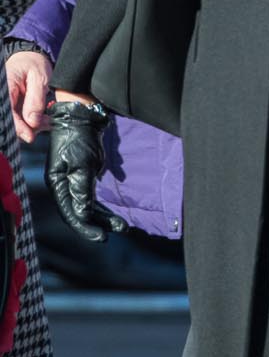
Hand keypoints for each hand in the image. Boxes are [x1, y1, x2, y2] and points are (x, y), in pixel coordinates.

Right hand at [7, 49, 51, 143]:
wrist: (30, 58)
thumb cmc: (34, 64)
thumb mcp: (40, 78)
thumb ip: (36, 100)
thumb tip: (32, 122)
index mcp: (4, 87)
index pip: (7, 112)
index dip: (18, 127)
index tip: (30, 136)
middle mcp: (1, 97)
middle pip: (8, 121)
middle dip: (26, 128)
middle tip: (44, 126)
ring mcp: (4, 103)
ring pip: (12, 122)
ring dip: (29, 126)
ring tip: (46, 121)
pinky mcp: (8, 107)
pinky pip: (15, 119)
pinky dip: (28, 122)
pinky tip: (41, 120)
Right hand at [46, 98, 126, 241]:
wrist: (82, 120)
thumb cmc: (78, 139)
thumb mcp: (82, 164)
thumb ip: (82, 189)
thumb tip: (84, 214)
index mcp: (58, 185)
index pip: (71, 213)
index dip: (86, 227)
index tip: (102, 237)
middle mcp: (64, 187)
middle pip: (80, 212)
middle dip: (98, 224)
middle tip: (119, 231)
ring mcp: (74, 184)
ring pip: (89, 207)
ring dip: (104, 217)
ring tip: (123, 226)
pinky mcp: (85, 178)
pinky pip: (93, 198)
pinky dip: (103, 207)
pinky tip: (115, 216)